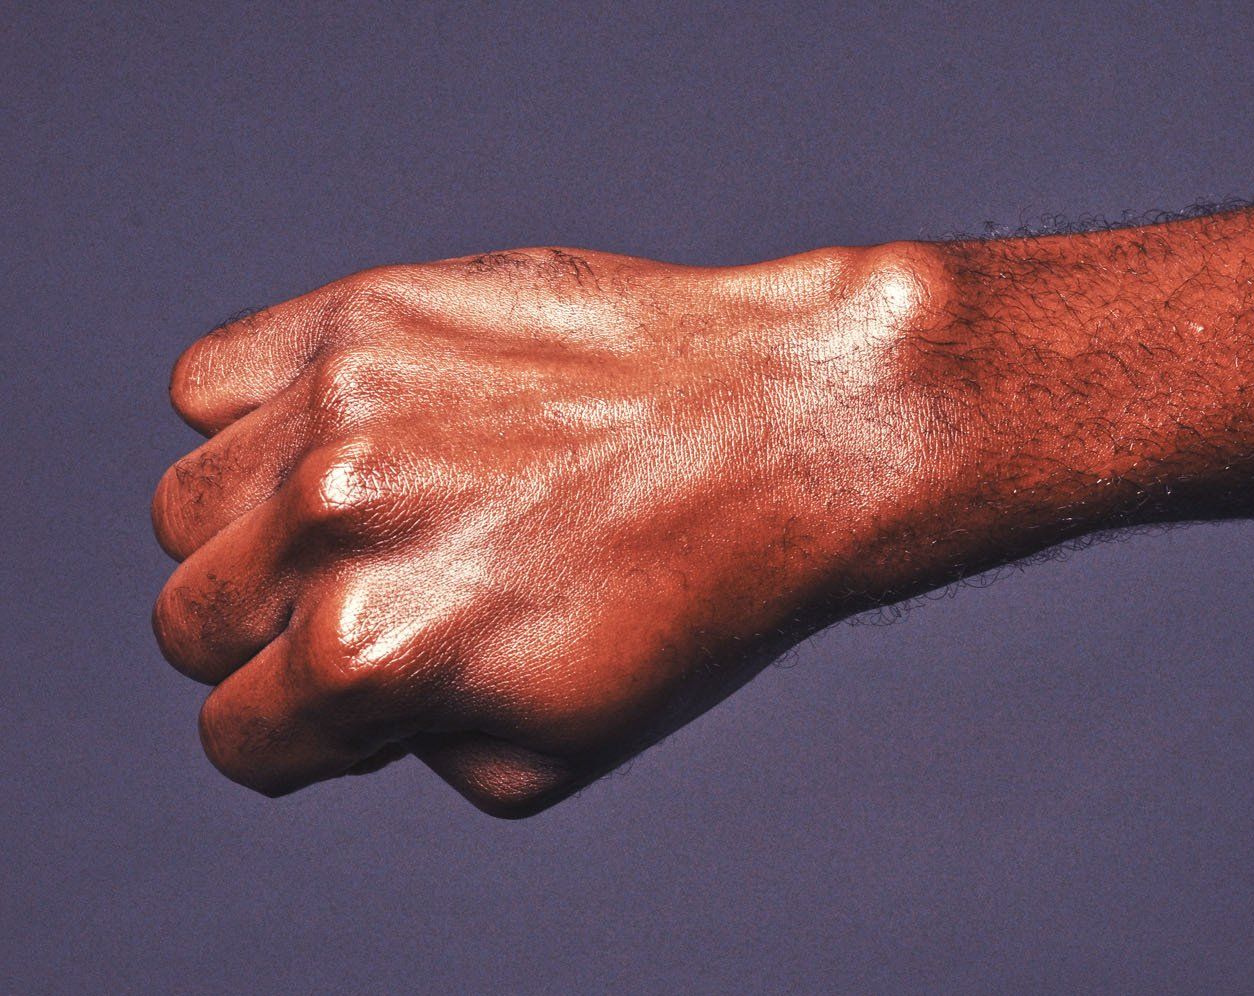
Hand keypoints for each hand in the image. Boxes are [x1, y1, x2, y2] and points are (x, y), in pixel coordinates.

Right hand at [152, 243, 955, 815]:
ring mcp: (343, 400)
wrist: (788, 430)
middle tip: (389, 602)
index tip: (369, 694)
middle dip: (274, 636)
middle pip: (190, 618)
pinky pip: (214, 380)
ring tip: (388, 513)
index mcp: (373, 653)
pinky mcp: (367, 310)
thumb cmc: (691, 598)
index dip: (304, 732)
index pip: (233, 735)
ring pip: (188, 501)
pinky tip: (364, 432)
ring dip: (259, 529)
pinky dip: (260, 417)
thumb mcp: (547, 754)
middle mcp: (334, 518)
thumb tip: (329, 697)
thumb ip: (399, 745)